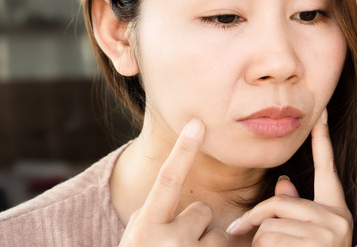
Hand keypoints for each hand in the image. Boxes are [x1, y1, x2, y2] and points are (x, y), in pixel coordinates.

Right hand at [119, 118, 228, 245]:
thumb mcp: (136, 240)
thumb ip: (151, 215)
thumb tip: (171, 181)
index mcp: (145, 230)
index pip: (168, 180)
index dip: (183, 151)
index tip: (196, 124)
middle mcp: (169, 242)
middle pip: (202, 211)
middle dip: (195, 226)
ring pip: (218, 234)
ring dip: (206, 245)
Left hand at [227, 109, 352, 245]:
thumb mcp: (305, 235)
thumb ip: (295, 209)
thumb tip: (283, 183)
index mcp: (336, 211)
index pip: (327, 168)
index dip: (323, 140)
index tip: (321, 114)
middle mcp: (338, 218)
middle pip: (280, 201)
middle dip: (255, 217)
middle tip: (238, 230)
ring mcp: (330, 231)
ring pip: (269, 222)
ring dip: (258, 241)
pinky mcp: (318, 243)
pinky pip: (269, 237)